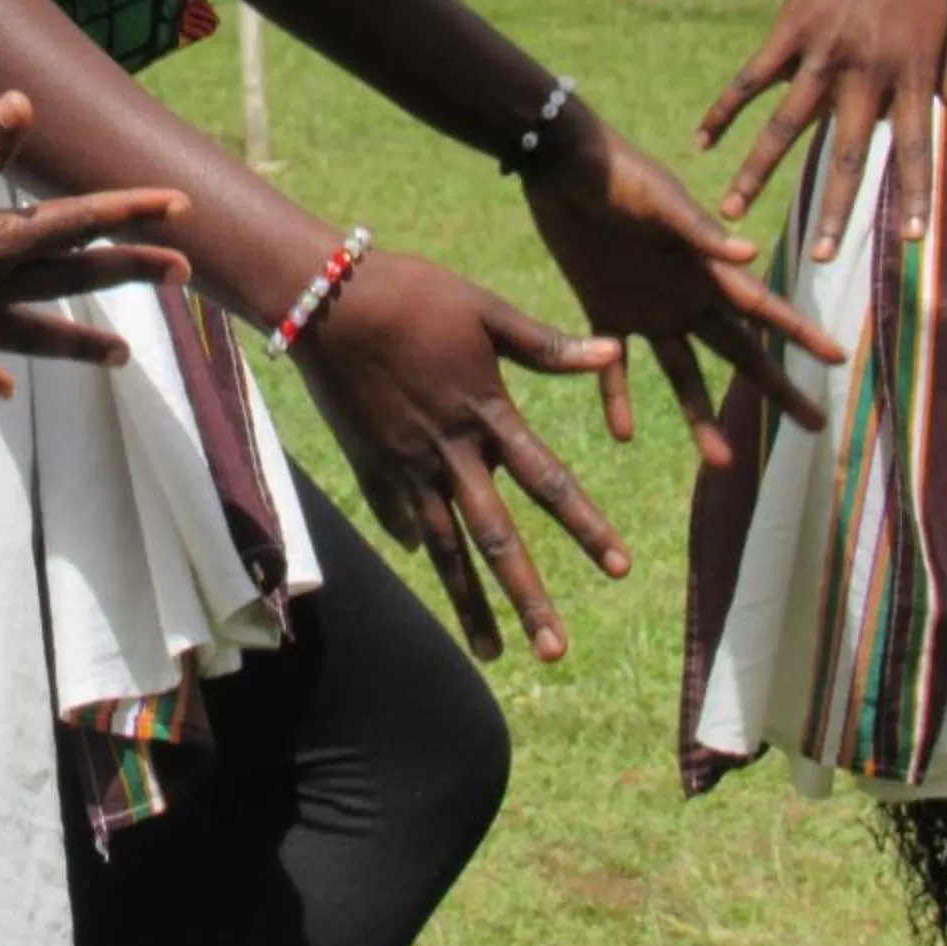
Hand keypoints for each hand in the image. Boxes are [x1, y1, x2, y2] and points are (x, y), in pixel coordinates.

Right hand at [0, 93, 191, 394]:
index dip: (130, 209)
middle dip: (129, 269)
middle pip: (72, 276)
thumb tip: (23, 103)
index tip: (182, 207)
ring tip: (121, 358)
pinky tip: (6, 392)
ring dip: (78, 343)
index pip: (77, 220)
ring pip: (34, 333)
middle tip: (184, 272)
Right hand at [294, 248, 623, 663]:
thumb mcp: (485, 310)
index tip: (621, 567)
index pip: (548, 482)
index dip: (587, 525)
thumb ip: (546, 344)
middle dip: (528, 598)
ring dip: (470, 604)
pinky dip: (414, 540)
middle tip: (556, 650)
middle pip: (495, 538)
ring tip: (493, 652)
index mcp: (486, 413)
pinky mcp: (370, 462)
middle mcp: (449, 453)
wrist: (325, 300)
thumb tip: (616, 352)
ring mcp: (405, 465)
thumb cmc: (414, 293)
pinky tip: (427, 561)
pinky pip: (397, 514)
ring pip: (444, 549)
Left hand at [525, 120, 846, 465]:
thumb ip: (698, 232)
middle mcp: (685, 293)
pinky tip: (622, 436)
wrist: (560, 161)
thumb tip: (751, 255)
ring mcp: (647, 305)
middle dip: (776, 387)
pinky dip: (615, 396)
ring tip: (721, 463)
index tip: (837, 359)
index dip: (800, 333)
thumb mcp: (658, 200)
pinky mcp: (603, 306)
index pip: (763, 307)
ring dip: (699, 415)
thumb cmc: (617, 171)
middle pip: (738, 351)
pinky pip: (614, 364)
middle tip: (814, 425)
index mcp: (706, 267)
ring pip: (682, 372)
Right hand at [694, 0, 946, 260]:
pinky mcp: (790, 31)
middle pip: (847, 150)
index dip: (913, 191)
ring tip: (734, 211)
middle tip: (822, 255)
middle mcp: (867, 70)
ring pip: (787, 124)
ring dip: (758, 171)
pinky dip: (725, 110)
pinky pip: (752, 80)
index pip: (916, 145)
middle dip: (834, 205)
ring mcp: (823, 51)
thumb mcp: (945, 32)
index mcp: (911, 74)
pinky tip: (703, 140)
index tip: (909, 237)